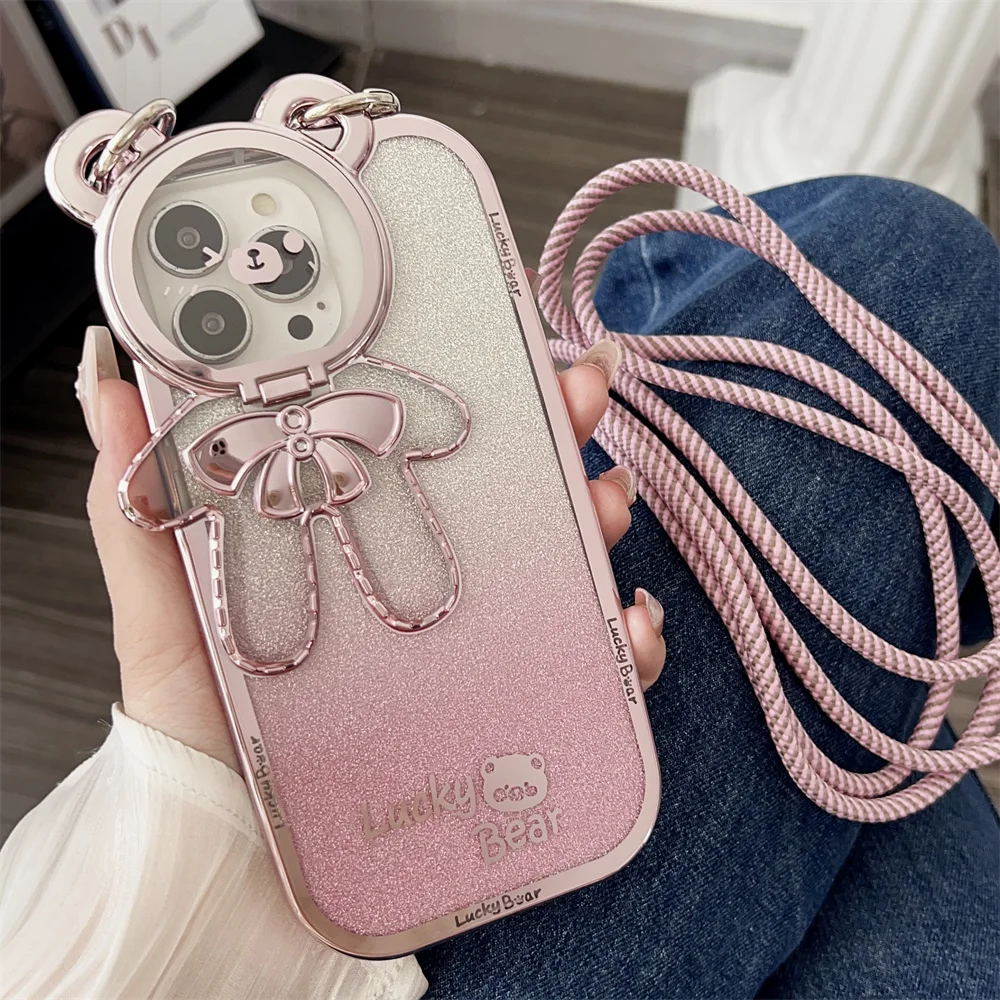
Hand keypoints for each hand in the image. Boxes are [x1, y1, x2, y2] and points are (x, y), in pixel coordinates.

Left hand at [80, 327, 664, 770]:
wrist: (235, 849)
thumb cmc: (202, 721)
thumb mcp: (164, 602)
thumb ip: (138, 500)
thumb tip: (105, 382)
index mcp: (356, 529)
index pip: (429, 436)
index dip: (479, 384)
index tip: (516, 344)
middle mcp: (423, 573)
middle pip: (513, 482)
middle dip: (564, 428)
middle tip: (582, 399)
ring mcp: (471, 635)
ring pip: (563, 556)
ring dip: (603, 518)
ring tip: (606, 508)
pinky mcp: (506, 702)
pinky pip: (585, 662)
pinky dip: (625, 640)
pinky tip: (628, 625)